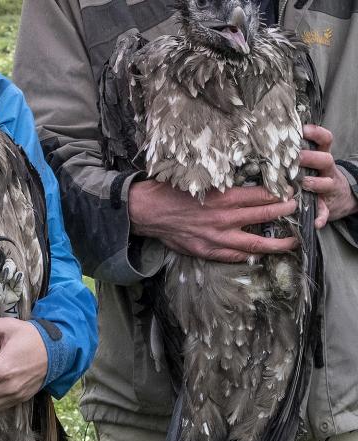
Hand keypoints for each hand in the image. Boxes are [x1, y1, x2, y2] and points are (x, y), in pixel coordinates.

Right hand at [128, 180, 297, 261]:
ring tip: (292, 242)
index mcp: (226, 197)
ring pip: (255, 243)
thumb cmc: (172, 191)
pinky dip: (248, 255)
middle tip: (297, 211)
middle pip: (265, 216)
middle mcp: (226, 219)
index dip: (281, 194)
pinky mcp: (207, 250)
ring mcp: (218, 238)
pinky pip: (234, 256)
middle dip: (285, 213)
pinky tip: (258, 255)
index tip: (291, 192)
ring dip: (277, 243)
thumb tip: (242, 179)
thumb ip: (223, 182)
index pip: (264, 195)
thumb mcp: (201, 179)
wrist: (149, 211)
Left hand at [301, 124, 357, 227]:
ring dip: (315, 182)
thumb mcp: (311, 163)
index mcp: (321, 158)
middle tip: (295, 157)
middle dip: (311, 157)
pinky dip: (320, 217)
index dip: (316, 134)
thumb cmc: (315, 176)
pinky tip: (315, 223)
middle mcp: (327, 171)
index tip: (302, 129)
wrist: (337, 198)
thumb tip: (272, 141)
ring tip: (305, 183)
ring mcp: (328, 188)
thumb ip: (297, 154)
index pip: (324, 141)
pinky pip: (324, 212)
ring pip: (325, 183)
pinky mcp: (327, 206)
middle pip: (325, 159)